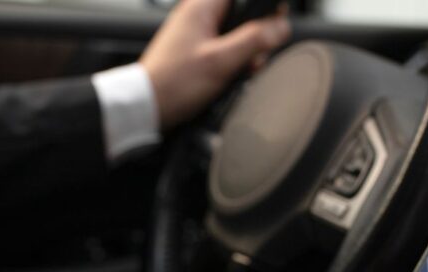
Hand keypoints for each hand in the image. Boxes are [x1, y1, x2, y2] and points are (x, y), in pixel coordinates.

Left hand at [140, 0, 289, 128]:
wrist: (147, 106)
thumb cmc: (174, 83)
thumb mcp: (221, 61)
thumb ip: (254, 40)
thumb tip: (280, 27)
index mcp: (202, 6)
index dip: (262, 7)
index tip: (273, 23)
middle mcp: (198, 14)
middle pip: (242, 14)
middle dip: (256, 35)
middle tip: (255, 55)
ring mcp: (197, 33)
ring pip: (235, 33)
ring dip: (245, 52)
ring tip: (242, 70)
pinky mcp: (196, 51)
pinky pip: (224, 49)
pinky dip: (233, 61)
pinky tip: (231, 77)